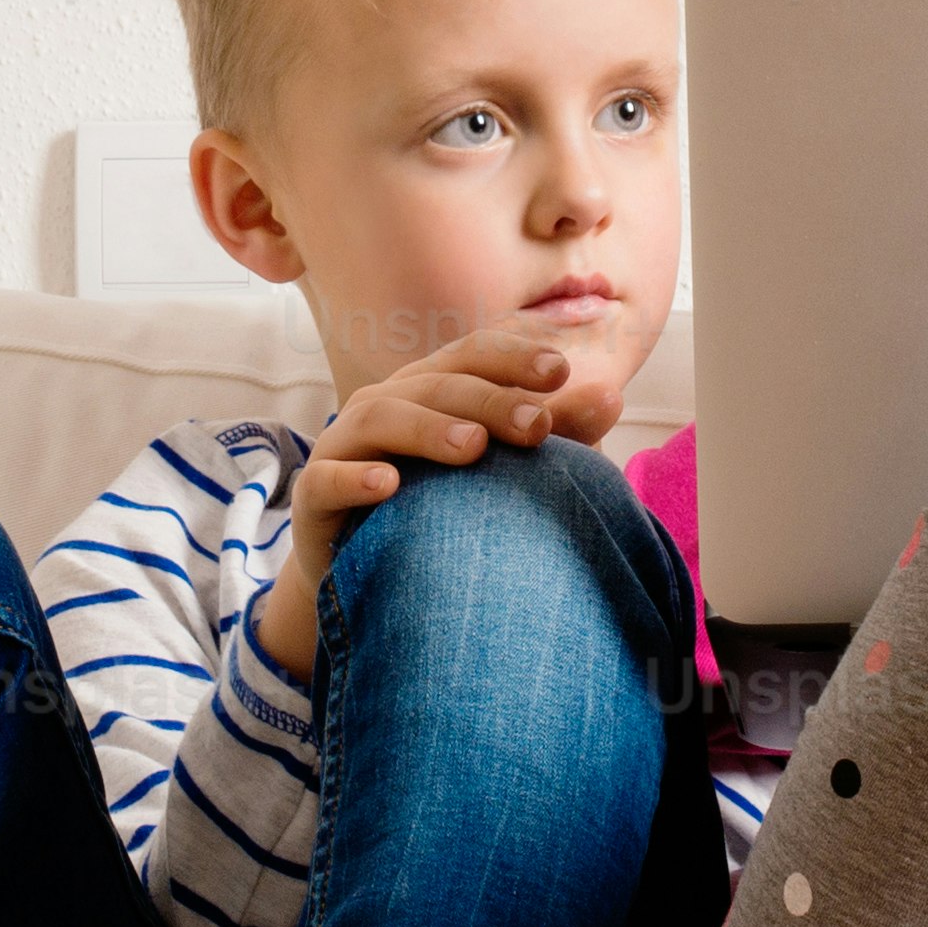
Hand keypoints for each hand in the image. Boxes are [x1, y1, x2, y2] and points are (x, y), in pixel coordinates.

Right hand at [252, 317, 598, 679]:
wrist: (368, 573)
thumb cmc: (446, 508)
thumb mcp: (505, 470)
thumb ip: (556, 434)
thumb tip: (612, 395)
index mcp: (431, 387)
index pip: (471, 354)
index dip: (512, 356)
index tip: (561, 372)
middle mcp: (385, 403)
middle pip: (435, 384)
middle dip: (488, 399)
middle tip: (536, 426)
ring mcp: (345, 445)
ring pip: (381, 416)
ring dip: (428, 428)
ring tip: (473, 447)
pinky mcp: (315, 496)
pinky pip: (328, 478)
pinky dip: (356, 476)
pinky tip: (388, 484)